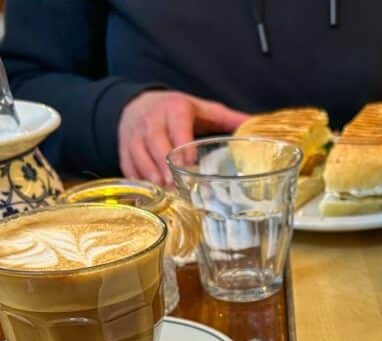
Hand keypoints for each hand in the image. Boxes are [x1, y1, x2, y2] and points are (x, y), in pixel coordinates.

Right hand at [119, 90, 248, 185]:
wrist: (139, 104)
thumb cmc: (178, 112)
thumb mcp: (204, 110)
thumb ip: (229, 119)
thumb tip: (257, 124)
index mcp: (174, 108)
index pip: (177, 124)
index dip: (181, 143)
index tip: (189, 163)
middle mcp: (151, 118)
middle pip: (154, 141)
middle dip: (163, 164)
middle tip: (174, 184)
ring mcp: (134, 134)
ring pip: (138, 153)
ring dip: (150, 174)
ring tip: (163, 191)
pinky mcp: (124, 148)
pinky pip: (128, 165)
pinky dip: (138, 180)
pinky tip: (150, 194)